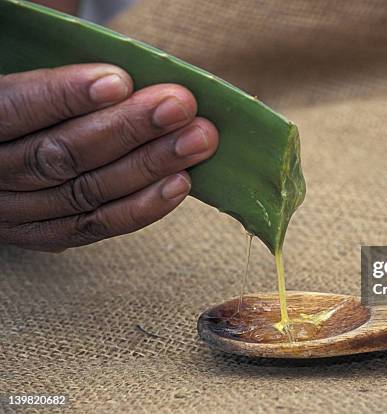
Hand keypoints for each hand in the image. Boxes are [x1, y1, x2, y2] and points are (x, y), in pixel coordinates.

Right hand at [0, 64, 217, 250]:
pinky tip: (180, 183)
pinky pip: (95, 226)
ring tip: (196, 141)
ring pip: (85, 192)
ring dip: (149, 166)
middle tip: (179, 107)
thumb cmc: (26, 105)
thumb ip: (57, 79)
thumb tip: (122, 74)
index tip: (120, 81)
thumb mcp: (20, 75)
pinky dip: (141, 207)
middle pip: (60, 155)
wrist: (5, 149)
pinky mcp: (45, 234)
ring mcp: (15, 212)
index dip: (66, 97)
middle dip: (127, 129)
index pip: (15, 109)